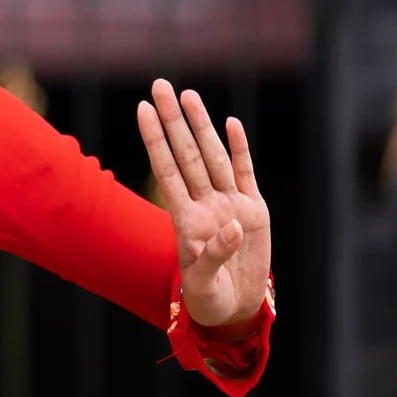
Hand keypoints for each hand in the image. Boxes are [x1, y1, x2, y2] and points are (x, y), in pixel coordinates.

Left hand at [136, 79, 271, 327]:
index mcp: (186, 220)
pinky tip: (231, 123)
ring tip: (188, 95)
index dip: (154, 139)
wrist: (237, 311)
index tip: (141, 109)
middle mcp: (206, 205)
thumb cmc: (211, 301)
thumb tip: (232, 226)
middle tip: (160, 84)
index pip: (166, 169)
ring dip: (202, 125)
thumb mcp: (204, 286)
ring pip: (213, 156)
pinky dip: (240, 149)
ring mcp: (230, 205)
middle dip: (173, 119)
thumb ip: (212, 256)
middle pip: (186, 153)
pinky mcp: (255, 211)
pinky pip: (245, 173)